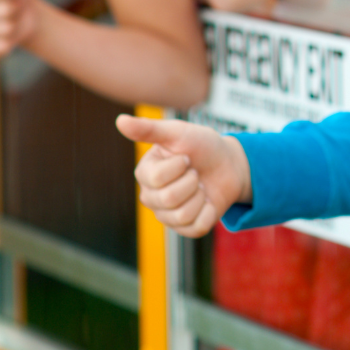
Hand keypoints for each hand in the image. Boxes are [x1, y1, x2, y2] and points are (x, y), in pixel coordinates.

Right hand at [115, 114, 252, 236]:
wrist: (229, 163)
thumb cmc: (201, 145)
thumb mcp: (177, 132)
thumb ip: (148, 129)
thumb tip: (119, 121)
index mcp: (145, 174)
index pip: (158, 178)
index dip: (180, 165)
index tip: (186, 157)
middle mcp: (151, 197)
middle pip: (169, 199)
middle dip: (192, 180)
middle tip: (195, 172)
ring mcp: (167, 215)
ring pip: (183, 215)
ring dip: (201, 196)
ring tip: (200, 186)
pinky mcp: (186, 228)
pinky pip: (197, 227)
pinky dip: (209, 212)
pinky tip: (207, 201)